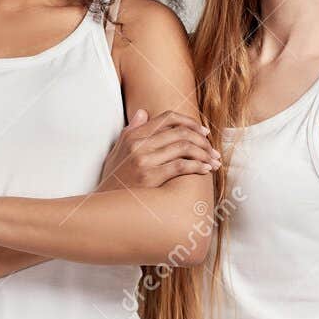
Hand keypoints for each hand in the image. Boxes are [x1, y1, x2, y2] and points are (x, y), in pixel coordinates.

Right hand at [96, 109, 219, 191]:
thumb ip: (131, 130)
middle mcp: (138, 144)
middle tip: (213, 151)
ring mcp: (144, 160)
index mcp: (133, 135)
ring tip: (213, 162)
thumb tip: (143, 113)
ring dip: (204, 154)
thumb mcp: (117, 151)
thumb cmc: (114, 180)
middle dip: (202, 141)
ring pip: (184, 147)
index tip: (203, 132)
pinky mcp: (150, 177)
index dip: (190, 122)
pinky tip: (205, 170)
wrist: (105, 206)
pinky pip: (181, 165)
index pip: (168, 118)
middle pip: (180, 132)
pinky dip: (198, 166)